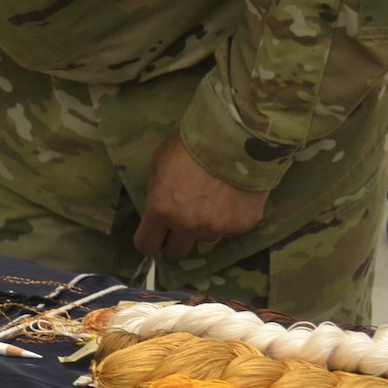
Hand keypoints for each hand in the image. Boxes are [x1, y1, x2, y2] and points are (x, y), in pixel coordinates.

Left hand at [133, 132, 269, 260]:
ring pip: (206, 237)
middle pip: (176, 252)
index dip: (150, 241)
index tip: (155, 235)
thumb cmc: (191, 144)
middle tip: (183, 220)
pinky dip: (229, 216)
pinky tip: (232, 194)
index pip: (146, 245)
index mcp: (162, 210)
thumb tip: (160, 210)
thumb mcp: (160, 164)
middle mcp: (188, 225)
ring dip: (205, 224)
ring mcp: (217, 228)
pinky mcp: (241, 225)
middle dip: (176, 239)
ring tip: (213, 197)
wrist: (236, 136)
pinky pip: (229, 228)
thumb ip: (158, 193)